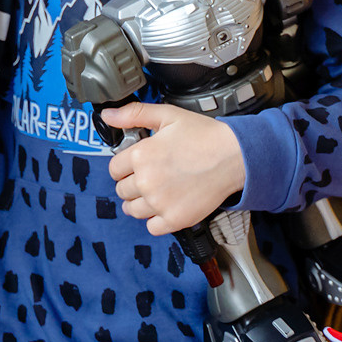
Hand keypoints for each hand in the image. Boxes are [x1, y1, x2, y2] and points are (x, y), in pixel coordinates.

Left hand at [102, 103, 245, 233]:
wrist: (234, 156)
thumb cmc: (203, 135)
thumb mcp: (167, 116)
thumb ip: (134, 114)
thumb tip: (108, 115)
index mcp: (141, 155)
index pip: (114, 169)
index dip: (124, 165)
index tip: (135, 164)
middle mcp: (147, 181)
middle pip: (122, 190)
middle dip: (131, 183)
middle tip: (150, 176)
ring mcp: (160, 203)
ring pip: (132, 210)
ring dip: (139, 202)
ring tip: (156, 192)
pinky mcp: (175, 219)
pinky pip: (152, 227)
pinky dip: (156, 219)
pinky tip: (166, 206)